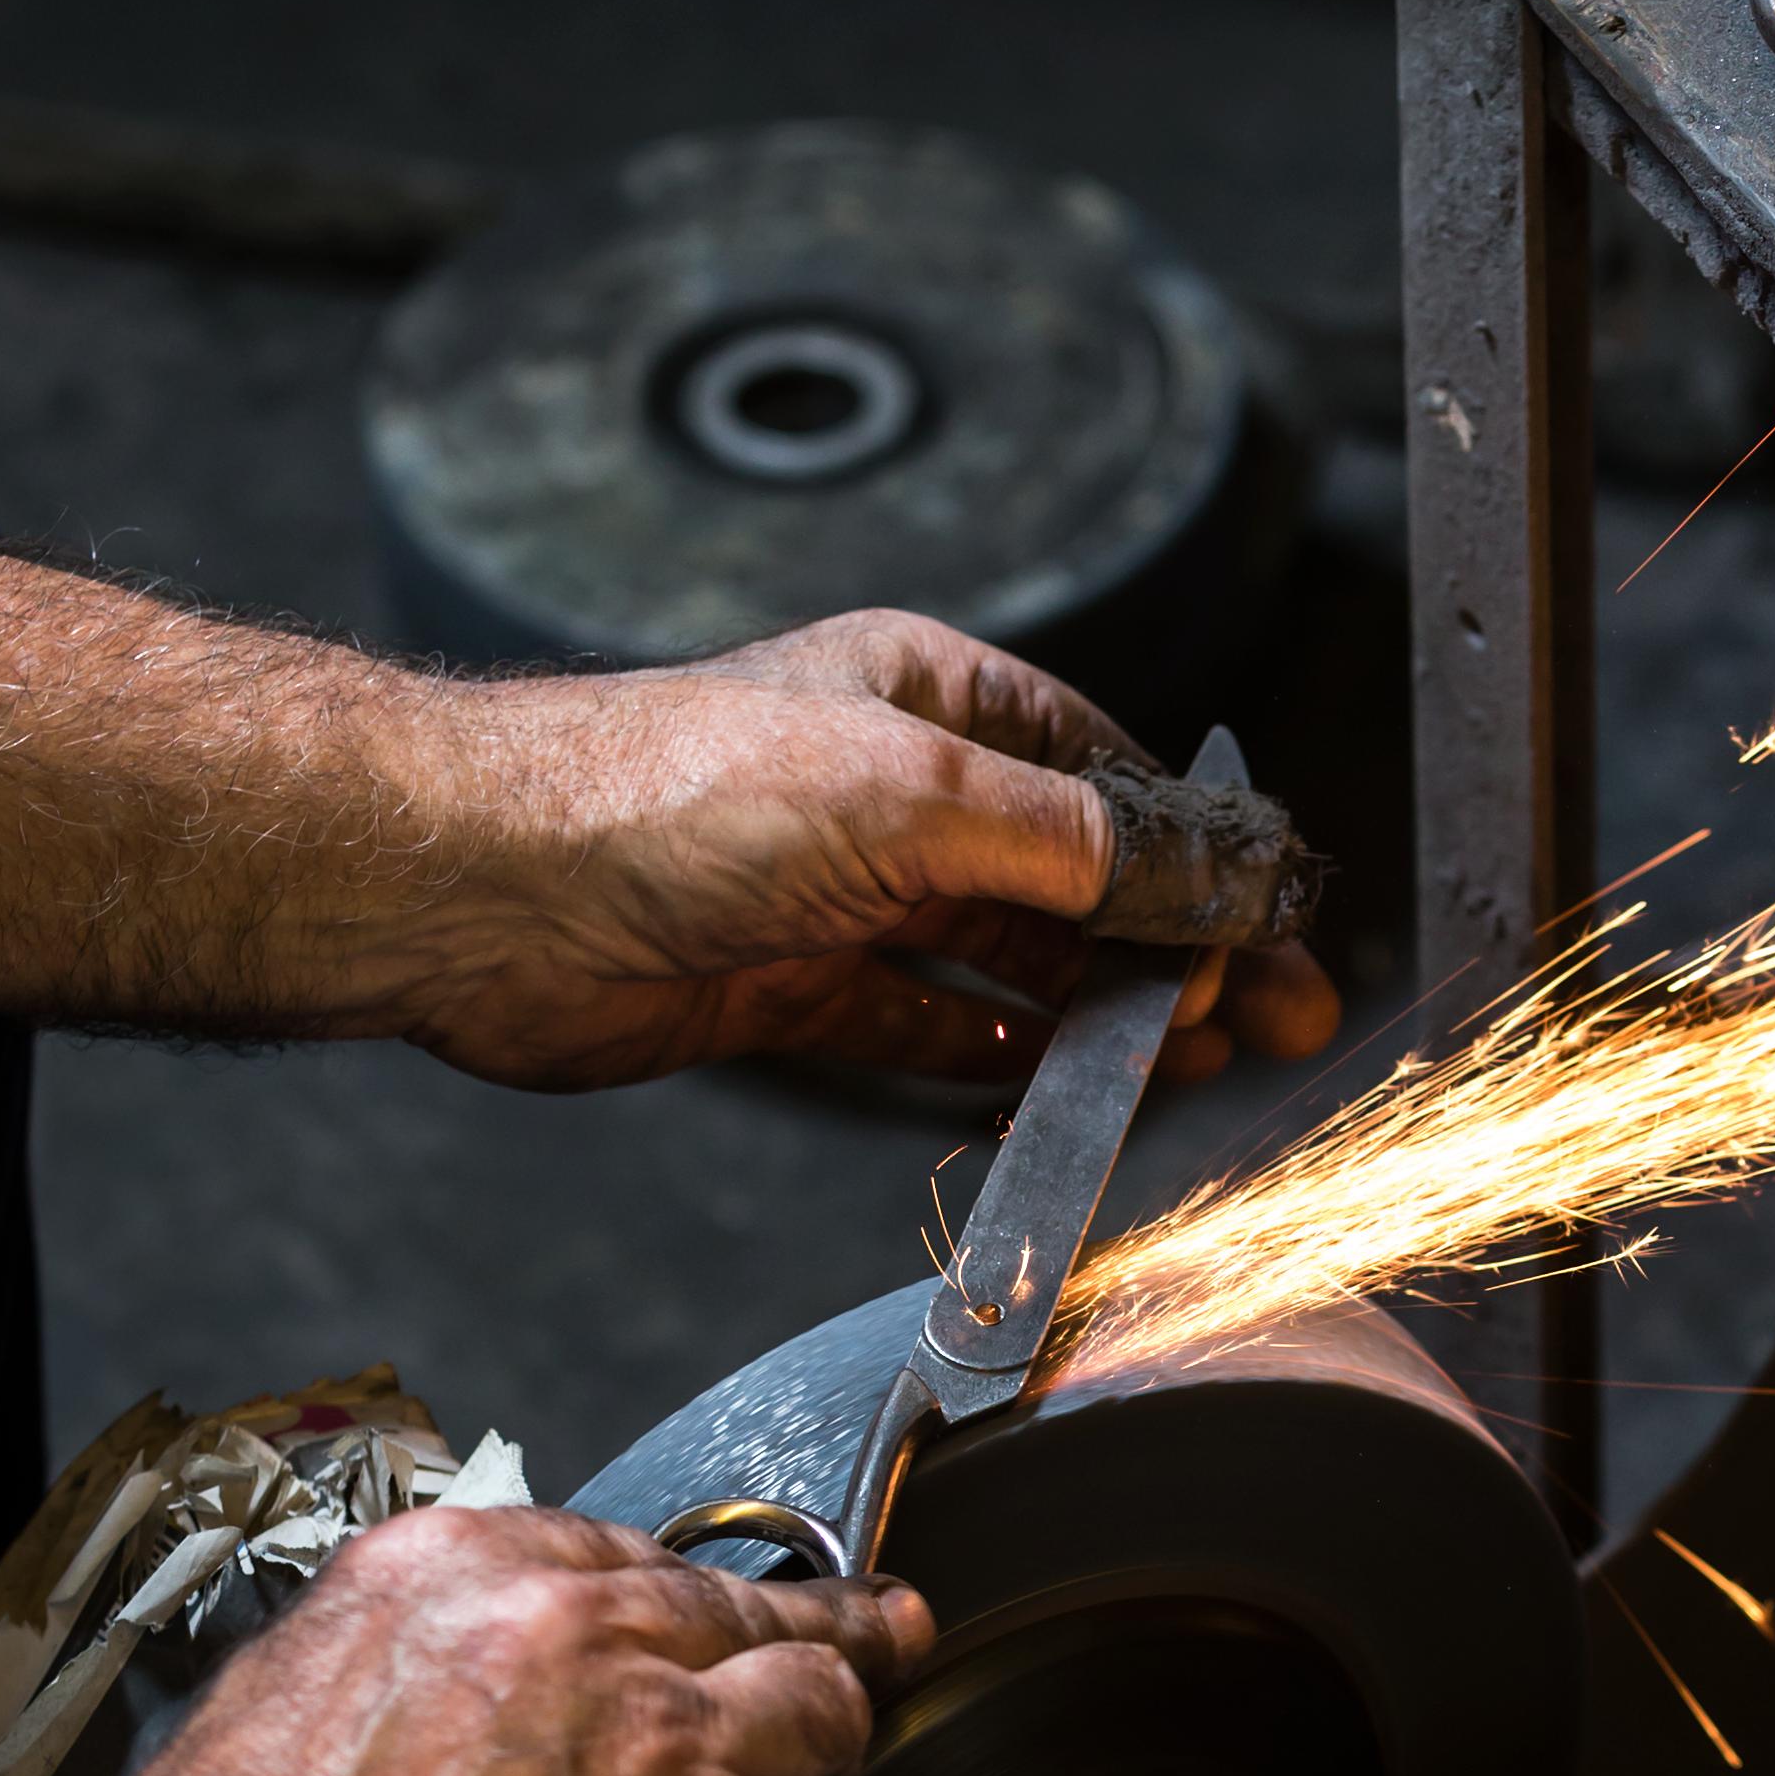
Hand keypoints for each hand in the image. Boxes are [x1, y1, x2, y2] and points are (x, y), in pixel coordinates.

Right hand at [30, 1510, 933, 1775]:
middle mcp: (581, 1635)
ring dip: (817, 1753)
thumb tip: (446, 1699)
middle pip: (746, 1615)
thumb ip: (399, 1673)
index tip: (704, 1616)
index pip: (625, 1556)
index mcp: (459, 1573)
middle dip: (812, 1636)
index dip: (676, 1605)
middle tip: (878, 1633)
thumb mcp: (275, 1708)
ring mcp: (671, 1749)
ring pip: (819, 1714)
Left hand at [417, 607, 1340, 1091]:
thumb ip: (1074, 846)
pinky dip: (995, 1052)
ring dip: (1101, 1009)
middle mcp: (899, 785)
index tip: (1280, 927)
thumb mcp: (914, 797)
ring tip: (1190, 1062)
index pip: (1114, 775)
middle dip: (1177, 946)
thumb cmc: (671, 791)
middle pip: (1076, 873)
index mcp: (938, 693)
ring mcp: (848, 887)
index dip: (1205, 857)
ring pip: (1012, 955)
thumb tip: (1209, 878)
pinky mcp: (794, 980)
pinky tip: (1057, 1082)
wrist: (494, 888)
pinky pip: (926, 1022)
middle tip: (1273, 1017)